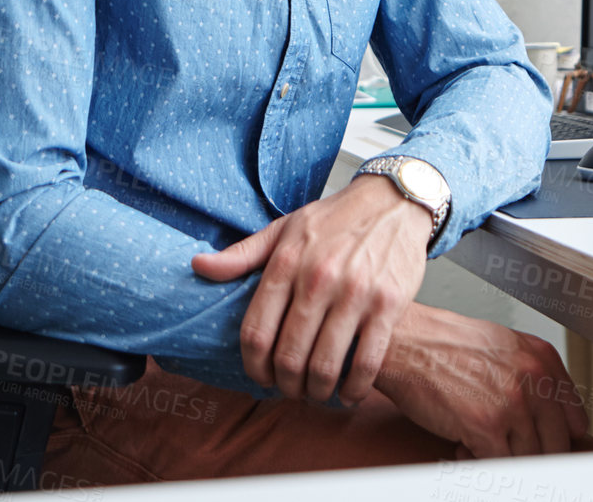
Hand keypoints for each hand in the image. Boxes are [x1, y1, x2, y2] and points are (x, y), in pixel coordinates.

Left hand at [190, 176, 431, 401]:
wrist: (393, 201)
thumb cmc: (336, 219)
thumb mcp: (284, 229)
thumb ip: (242, 255)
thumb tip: (198, 266)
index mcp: (287, 262)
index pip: (256, 334)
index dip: (253, 367)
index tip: (260, 376)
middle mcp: (319, 278)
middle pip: (288, 357)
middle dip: (286, 385)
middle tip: (291, 388)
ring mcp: (356, 293)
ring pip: (325, 366)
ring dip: (317, 391)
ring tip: (317, 391)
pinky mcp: (388, 304)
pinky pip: (366, 363)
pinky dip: (355, 389)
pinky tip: (349, 391)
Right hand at [373, 303, 589, 456]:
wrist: (406, 343)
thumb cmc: (447, 345)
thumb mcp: (504, 348)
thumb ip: (533, 380)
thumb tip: (551, 417)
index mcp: (542, 358)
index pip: (575, 419)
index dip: (559, 438)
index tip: (545, 445)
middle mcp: (534, 379)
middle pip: (556, 445)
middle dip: (533, 455)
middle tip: (507, 450)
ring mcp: (513, 403)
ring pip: (528, 458)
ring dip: (503, 458)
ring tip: (479, 443)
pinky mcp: (487, 426)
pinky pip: (499, 465)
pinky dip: (479, 463)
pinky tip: (463, 446)